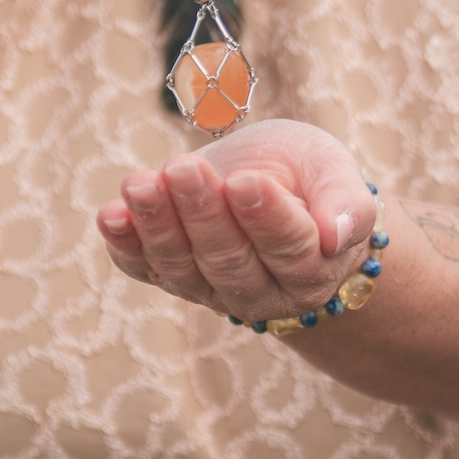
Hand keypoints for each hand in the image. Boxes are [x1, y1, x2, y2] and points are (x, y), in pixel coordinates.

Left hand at [97, 119, 377, 322]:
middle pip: (229, 260)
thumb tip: (337, 236)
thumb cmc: (311, 179)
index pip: (289, 246)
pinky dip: (124, 246)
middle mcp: (262, 291)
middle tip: (183, 167)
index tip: (242, 181)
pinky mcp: (173, 276)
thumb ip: (347, 202)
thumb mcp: (336, 172)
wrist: (279, 190)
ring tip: (138, 183)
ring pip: (183, 269)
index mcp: (312, 266)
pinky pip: (145, 269)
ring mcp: (213, 290)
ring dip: (156, 226)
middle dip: (201, 213)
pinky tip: (110, 215)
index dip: (265, 216)